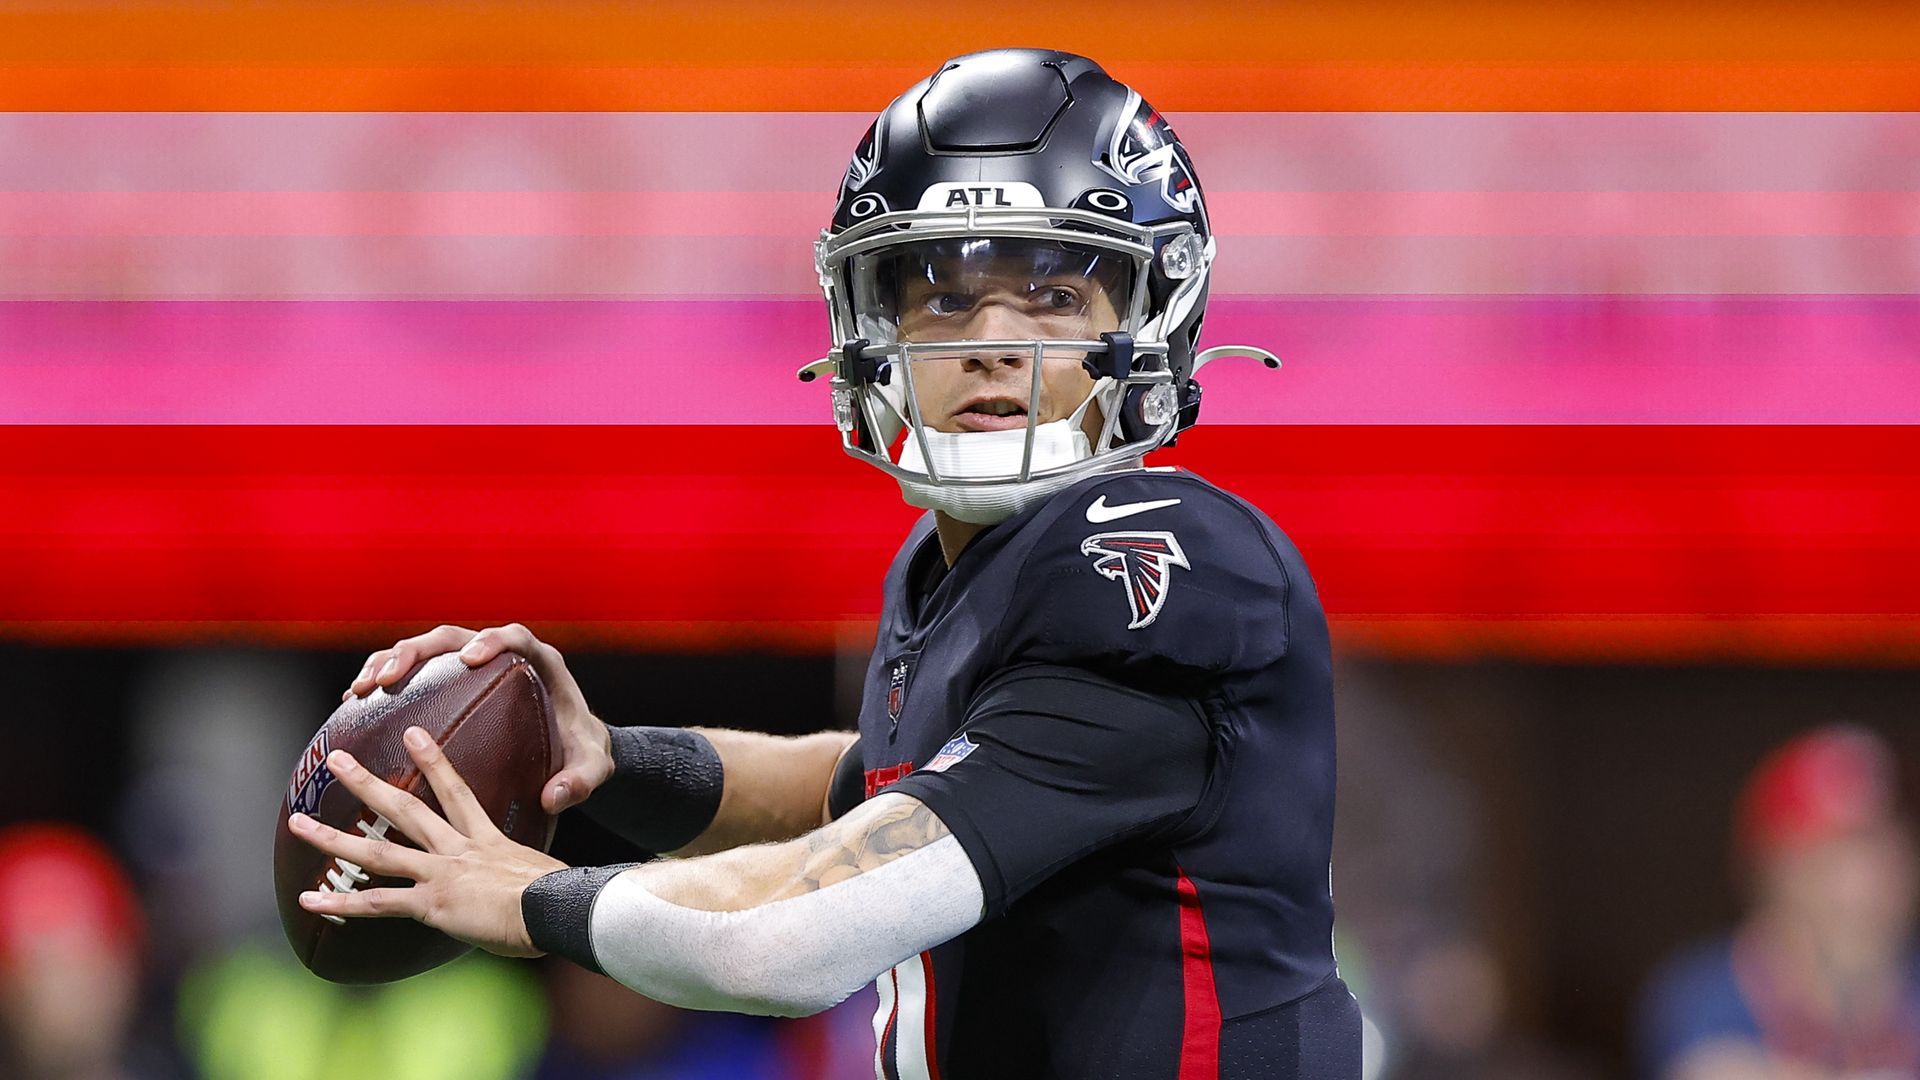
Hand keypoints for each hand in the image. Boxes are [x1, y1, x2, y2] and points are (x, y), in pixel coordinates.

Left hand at [289, 725, 566, 956]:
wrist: (557, 910)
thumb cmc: (563, 899)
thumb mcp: (547, 876)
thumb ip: (526, 876)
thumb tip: (537, 884)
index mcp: (487, 842)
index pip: (457, 793)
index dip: (434, 762)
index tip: (413, 736)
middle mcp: (459, 851)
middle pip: (406, 810)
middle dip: (367, 783)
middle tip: (337, 760)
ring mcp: (442, 874)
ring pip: (378, 852)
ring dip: (333, 837)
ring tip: (297, 823)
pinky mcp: (433, 903)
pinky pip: (378, 903)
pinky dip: (340, 901)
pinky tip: (309, 898)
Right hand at [343, 623, 613, 812]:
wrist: (575, 749)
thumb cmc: (584, 752)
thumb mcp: (592, 767)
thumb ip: (581, 780)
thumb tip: (555, 796)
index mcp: (540, 663)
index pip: (515, 637)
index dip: (492, 640)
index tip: (471, 658)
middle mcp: (502, 656)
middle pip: (454, 637)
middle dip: (418, 651)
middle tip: (389, 678)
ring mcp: (473, 667)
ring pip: (426, 649)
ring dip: (390, 661)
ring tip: (362, 689)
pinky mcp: (452, 683)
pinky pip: (414, 672)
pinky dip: (384, 678)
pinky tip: (356, 702)